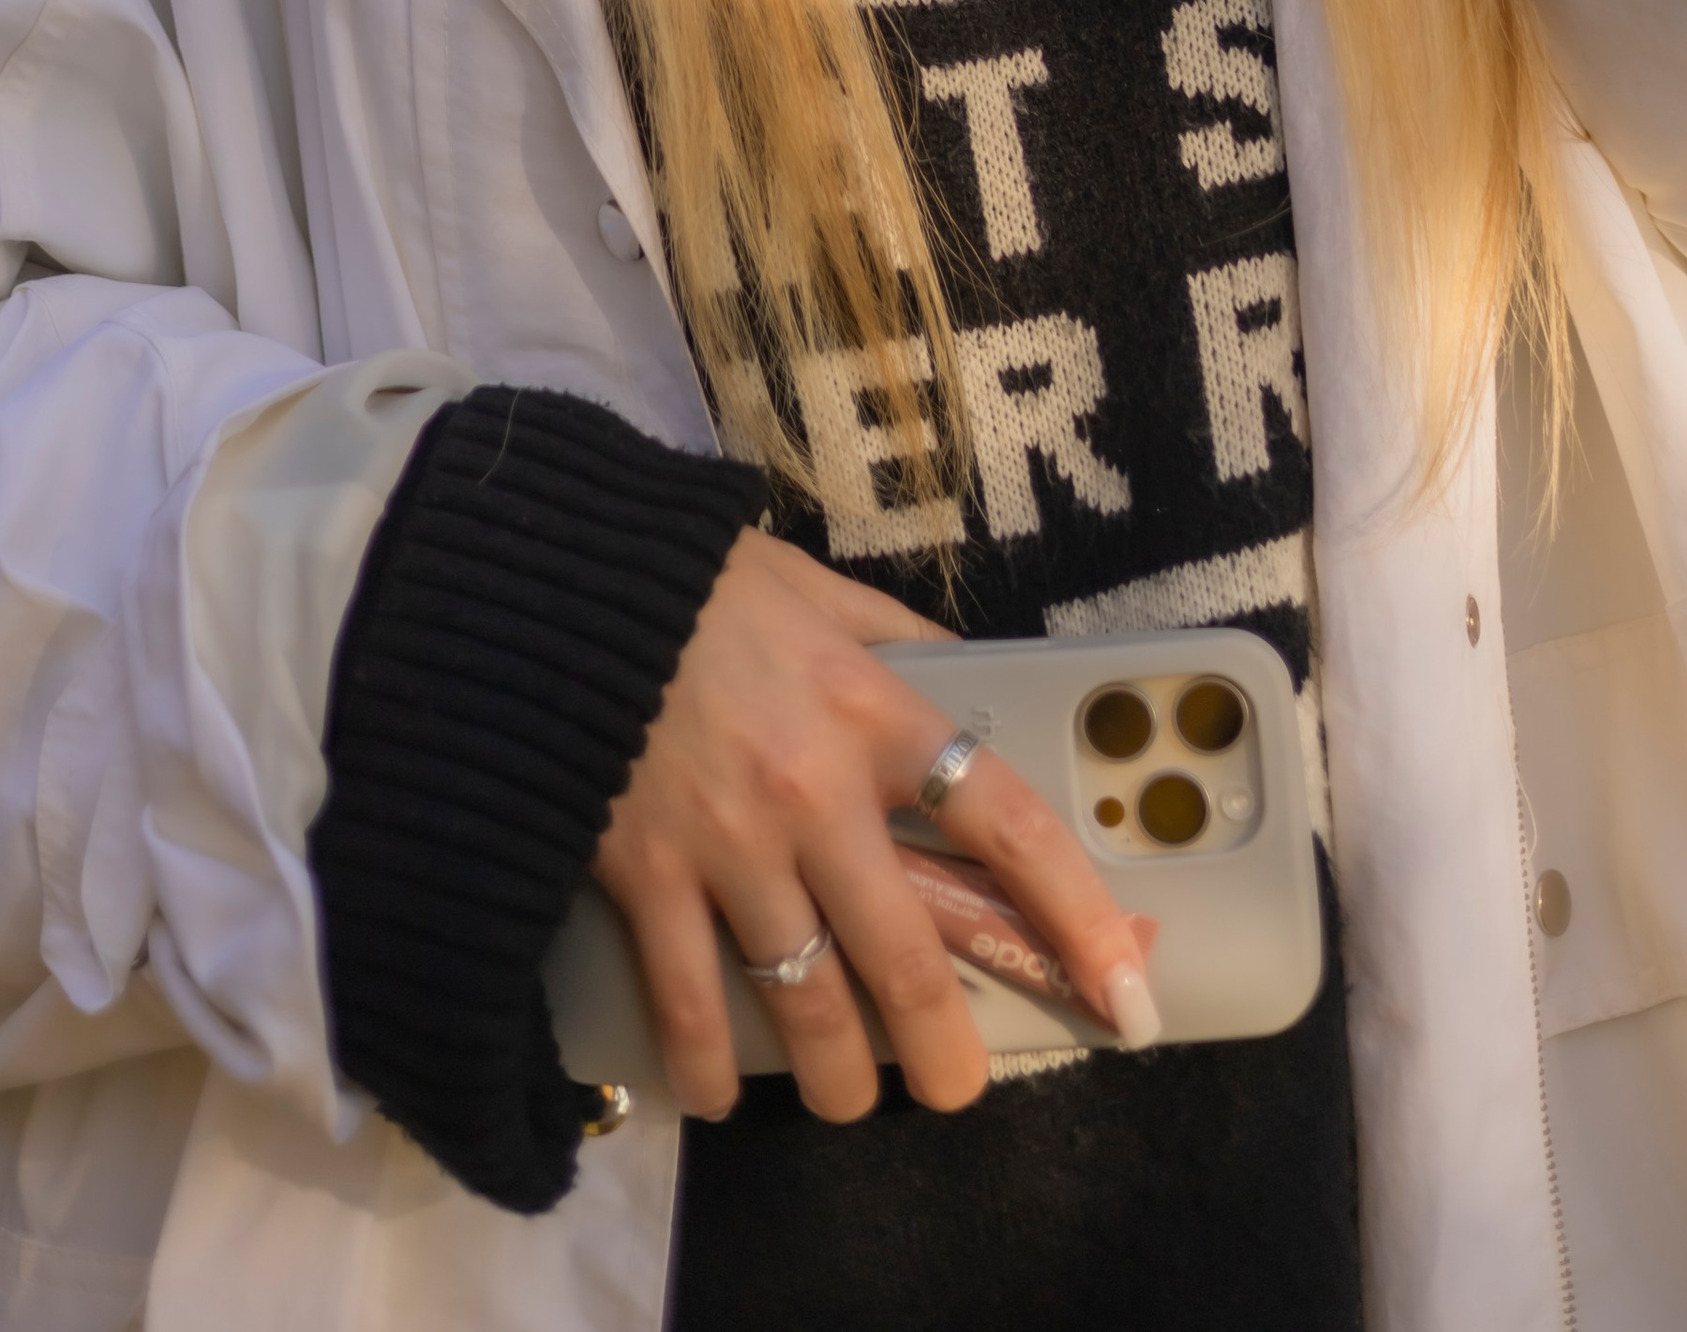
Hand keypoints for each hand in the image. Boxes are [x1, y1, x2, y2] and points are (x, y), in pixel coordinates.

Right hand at [594, 529, 1157, 1123]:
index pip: (1009, 827)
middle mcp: (818, 793)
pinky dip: (710, 1067)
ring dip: (842, 1079)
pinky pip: (690, 1003)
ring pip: (808, 1003)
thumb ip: (901, 641)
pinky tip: (718, 1096)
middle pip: (911, 958)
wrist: (560, 582)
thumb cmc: (702, 584)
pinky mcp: (645, 875)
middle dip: (947, 1051)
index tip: (1126, 992)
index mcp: (878, 714)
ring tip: (854, 1105)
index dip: (1079, 919)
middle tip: (958, 1088)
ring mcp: (730, 844)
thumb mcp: (822, 589)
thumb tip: (968, 676)